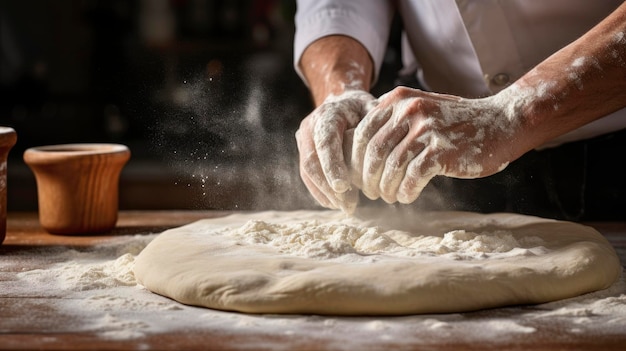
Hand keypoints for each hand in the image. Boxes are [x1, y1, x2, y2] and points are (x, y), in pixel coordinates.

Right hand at [295, 90, 375, 212]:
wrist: (342, 101)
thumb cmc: (362, 108)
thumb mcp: (372, 108)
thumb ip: (375, 128)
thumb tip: (384, 148)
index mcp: (327, 114)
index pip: (325, 142)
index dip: (332, 165)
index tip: (343, 187)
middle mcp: (310, 127)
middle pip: (312, 161)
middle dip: (329, 186)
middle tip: (349, 205)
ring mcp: (303, 141)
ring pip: (307, 172)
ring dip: (326, 193)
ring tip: (346, 207)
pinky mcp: (304, 153)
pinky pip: (307, 177)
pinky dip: (321, 192)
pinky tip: (337, 204)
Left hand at [350, 87, 519, 203]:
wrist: (502, 123)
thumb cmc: (457, 122)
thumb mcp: (420, 108)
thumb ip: (392, 121)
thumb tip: (359, 153)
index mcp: (398, 99)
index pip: (362, 133)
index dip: (355, 160)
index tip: (357, 177)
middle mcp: (409, 110)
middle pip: (374, 152)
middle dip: (367, 178)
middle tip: (370, 193)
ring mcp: (426, 129)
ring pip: (391, 167)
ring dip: (386, 188)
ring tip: (388, 197)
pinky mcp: (442, 151)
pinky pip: (412, 177)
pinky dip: (405, 192)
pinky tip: (406, 197)